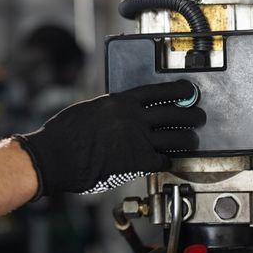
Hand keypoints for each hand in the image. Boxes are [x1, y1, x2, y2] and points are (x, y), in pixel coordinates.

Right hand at [13, 80, 205, 198]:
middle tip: (198, 117)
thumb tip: (123, 112)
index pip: (160, 91)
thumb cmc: (65, 133)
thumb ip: (112, 109)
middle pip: (176, 113)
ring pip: (177, 137)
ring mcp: (137, 139)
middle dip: (193, 115)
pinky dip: (168, 161)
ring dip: (189, 139)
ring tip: (191, 140)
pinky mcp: (136, 161)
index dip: (180, 90)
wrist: (55, 155)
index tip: (188, 91)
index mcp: (120, 101)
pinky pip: (164, 160)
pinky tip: (168, 161)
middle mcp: (133, 117)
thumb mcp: (91, 109)